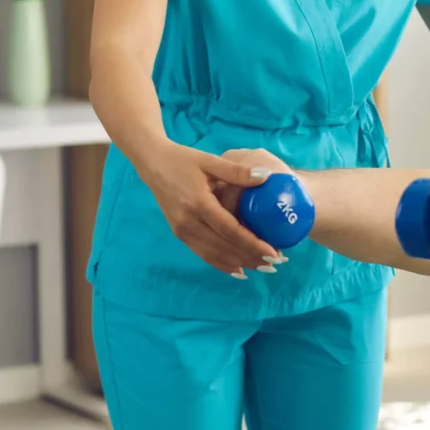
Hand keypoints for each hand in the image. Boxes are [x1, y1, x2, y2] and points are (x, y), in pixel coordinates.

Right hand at [137, 142, 281, 276]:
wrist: (153, 163)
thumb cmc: (183, 160)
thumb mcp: (210, 161)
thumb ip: (238, 172)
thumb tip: (266, 177)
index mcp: (199, 203)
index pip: (230, 230)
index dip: (252, 243)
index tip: (273, 251)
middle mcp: (189, 222)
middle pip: (224, 247)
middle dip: (251, 258)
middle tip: (276, 263)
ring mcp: (182, 230)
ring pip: (214, 255)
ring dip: (239, 263)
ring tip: (263, 268)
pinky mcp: (179, 233)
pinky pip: (203, 254)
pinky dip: (222, 264)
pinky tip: (239, 270)